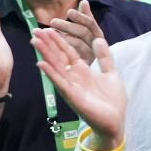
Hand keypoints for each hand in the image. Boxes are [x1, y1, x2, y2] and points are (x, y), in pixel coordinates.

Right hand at [31, 28, 125, 144]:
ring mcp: (72, 87)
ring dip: (45, 54)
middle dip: (48, 44)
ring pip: (56, 67)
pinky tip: (41, 64)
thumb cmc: (112, 101)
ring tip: (35, 42)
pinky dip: (51, 73)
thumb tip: (99, 38)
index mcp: (82, 71)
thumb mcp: (111, 73)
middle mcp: (74, 77)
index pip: (67, 52)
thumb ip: (104, 57)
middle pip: (58, 57)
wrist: (115, 122)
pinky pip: (60, 83)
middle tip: (35, 31)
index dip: (58, 40)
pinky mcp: (73, 97)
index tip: (47, 29)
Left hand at [48, 0, 105, 64]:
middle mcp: (96, 45)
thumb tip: (84, 1)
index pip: (90, 23)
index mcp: (98, 34)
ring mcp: (90, 56)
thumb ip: (83, 17)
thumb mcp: (85, 32)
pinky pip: (71, 58)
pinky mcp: (83, 67)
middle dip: (67, 26)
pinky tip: (48, 49)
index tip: (69, 12)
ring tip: (47, 32)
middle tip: (52, 21)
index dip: (80, 17)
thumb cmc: (85, 48)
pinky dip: (60, 52)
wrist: (91, 76)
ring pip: (77, 45)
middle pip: (83, 33)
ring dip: (62, 37)